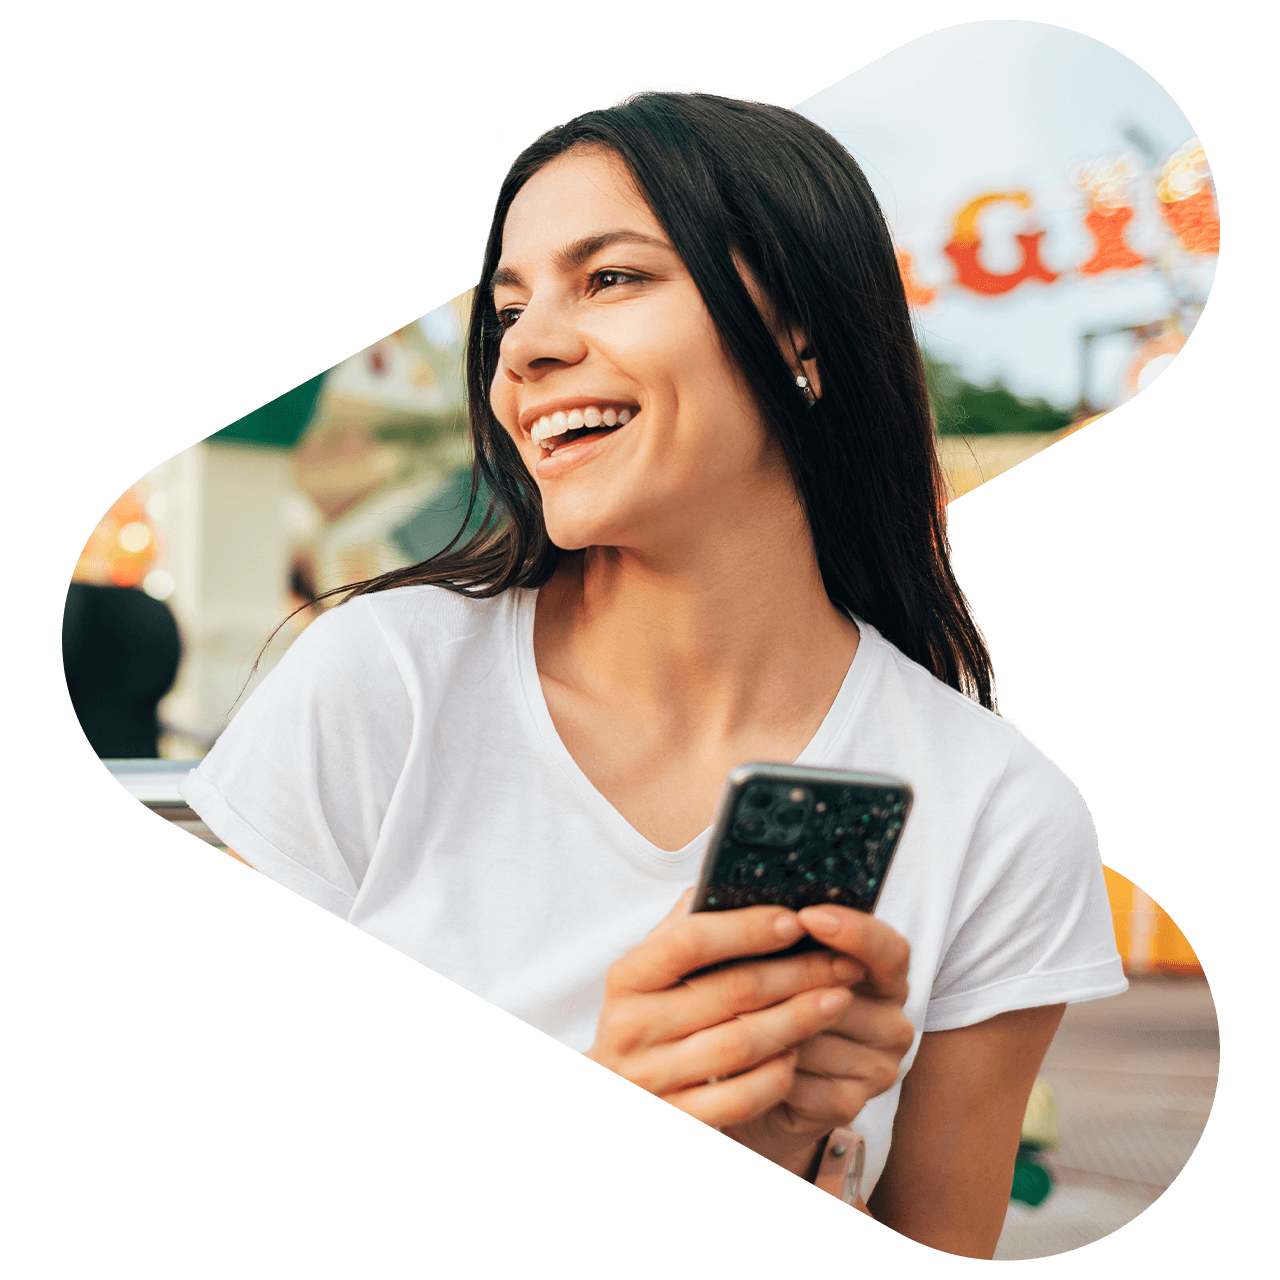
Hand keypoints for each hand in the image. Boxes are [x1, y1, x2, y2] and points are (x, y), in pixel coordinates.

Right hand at [586, 889, 874, 1132]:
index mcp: (627, 978)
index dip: (746, 929)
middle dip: (796, 973)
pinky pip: (741, 1098)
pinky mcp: (678, 1119)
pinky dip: (777, 1075)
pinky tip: (799, 1053)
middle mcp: (632, 1027)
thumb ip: (686, 925)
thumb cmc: (647, 1017)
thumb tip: (735, 877)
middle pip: (729, 992)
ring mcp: (652, 1078)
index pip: (688, 941)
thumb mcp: (650, 969)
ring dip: (798, 1019)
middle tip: (842, 962)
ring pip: (741, 1044)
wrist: (616, 1093)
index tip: (795, 919)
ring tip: (837, 999)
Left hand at [721, 903, 912, 1169]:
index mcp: (883, 975)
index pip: (889, 949)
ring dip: (768, 1025)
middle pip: (847, 992)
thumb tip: (741, 887)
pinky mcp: (851, 1106)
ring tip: (722, 1014)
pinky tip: (741, 1059)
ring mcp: (878, 1068)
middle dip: (787, 980)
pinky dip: (768, 1069)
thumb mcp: (769, 958)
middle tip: (734, 968)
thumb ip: (767, 922)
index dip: (853, 931)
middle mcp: (892, 1020)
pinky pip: (807, 1083)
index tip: (808, 915)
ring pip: (819, 1036)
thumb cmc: (763, 1004)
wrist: (754, 1080)